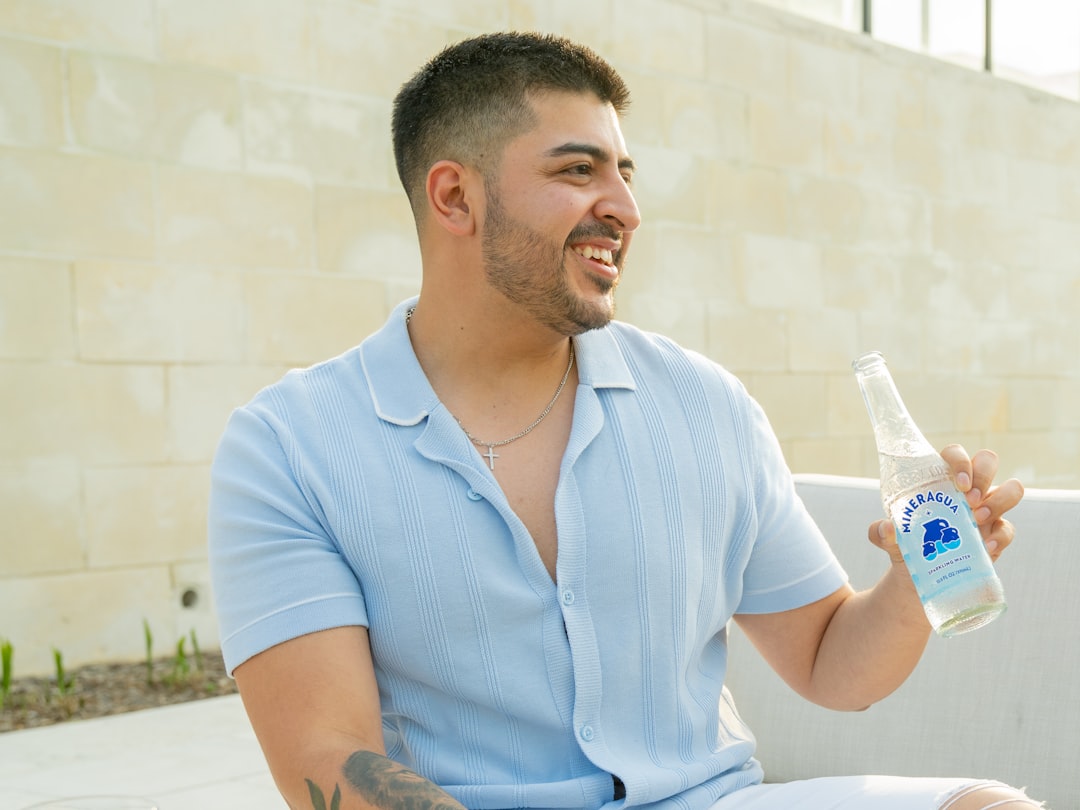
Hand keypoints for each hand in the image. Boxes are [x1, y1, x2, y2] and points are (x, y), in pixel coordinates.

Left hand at [868, 445, 1024, 563]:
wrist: (919, 576)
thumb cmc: (905, 545)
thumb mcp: (889, 539)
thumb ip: (881, 533)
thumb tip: (887, 528)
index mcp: (940, 480)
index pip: (955, 454)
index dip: (961, 461)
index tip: (958, 483)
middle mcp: (967, 489)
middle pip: (988, 461)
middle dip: (983, 476)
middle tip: (969, 500)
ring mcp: (986, 509)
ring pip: (1011, 489)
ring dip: (1000, 500)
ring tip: (978, 519)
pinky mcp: (996, 534)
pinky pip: (1008, 528)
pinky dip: (1001, 537)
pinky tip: (985, 548)